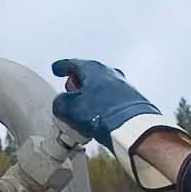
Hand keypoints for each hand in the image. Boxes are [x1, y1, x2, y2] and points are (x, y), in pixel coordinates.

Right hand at [50, 58, 179, 189]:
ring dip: (92, 96)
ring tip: (85, 111)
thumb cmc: (103, 113)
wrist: (133, 127)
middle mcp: (110, 73)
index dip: (62, 67)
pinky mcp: (133, 99)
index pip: (73, 64)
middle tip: (70, 92)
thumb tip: (60, 104)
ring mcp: (123, 85)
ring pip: (102, 87)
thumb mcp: (69, 109)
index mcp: (93, 69)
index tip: (57, 69)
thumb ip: (60, 103)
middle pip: (89, 74)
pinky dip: (104, 105)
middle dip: (78, 83)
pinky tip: (100, 118)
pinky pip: (112, 99)